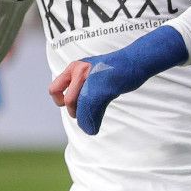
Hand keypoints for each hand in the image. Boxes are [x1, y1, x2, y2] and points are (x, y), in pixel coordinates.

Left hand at [50, 26, 186, 134]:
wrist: (136, 60)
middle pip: (68, 101)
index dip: (60, 101)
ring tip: (91, 126)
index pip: (54, 89)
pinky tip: (93, 129)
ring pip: (77, 106)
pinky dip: (90, 123)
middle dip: (74, 112)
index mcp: (75, 67)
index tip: (71, 104)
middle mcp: (79, 71)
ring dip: (84, 120)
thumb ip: (84, 86)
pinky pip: (89, 109)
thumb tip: (81, 110)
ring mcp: (91, 78)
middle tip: (88, 113)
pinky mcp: (102, 87)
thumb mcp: (96, 73)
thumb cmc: (119, 69)